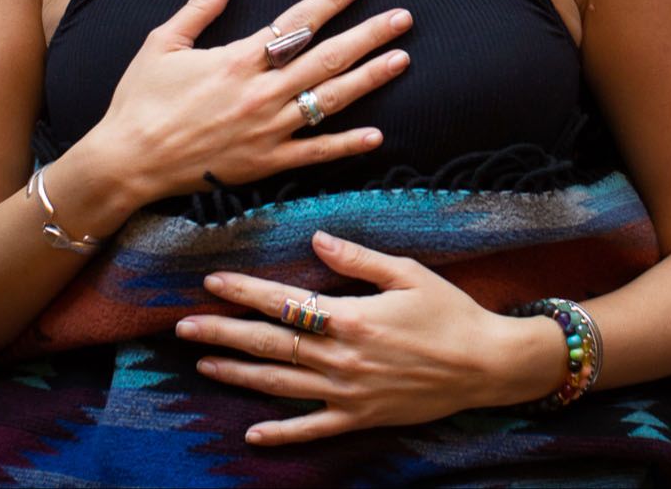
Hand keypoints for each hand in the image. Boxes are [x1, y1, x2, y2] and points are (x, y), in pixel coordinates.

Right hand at [86, 0, 414, 202]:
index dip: (331, 1)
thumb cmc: (141, 100)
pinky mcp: (265, 164)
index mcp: (238, 60)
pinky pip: (314, 153)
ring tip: (401, 60)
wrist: (127, 161)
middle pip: (327, 58)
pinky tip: (376, 134)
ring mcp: (267, 130)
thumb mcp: (163, 43)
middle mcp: (260, 92)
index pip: (296, 23)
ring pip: (329, 100)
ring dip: (369, 79)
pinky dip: (346, 144)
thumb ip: (201, 6)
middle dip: (369, 35)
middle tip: (403, 18)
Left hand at [177, 231, 566, 444]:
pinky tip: (251, 434)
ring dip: (237, 375)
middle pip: (269, 345)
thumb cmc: (449, 312)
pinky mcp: (360, 418)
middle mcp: (340, 358)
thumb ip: (357, 258)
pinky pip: (312, 429)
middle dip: (223, 333)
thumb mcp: (407, 273)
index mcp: (349, 318)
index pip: (284, 303)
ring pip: (279, 386)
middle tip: (183, 327)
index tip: (212, 282)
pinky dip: (280, 433)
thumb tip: (316, 237)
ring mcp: (347, 392)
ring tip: (202, 365)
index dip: (245, 292)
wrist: (486, 364)